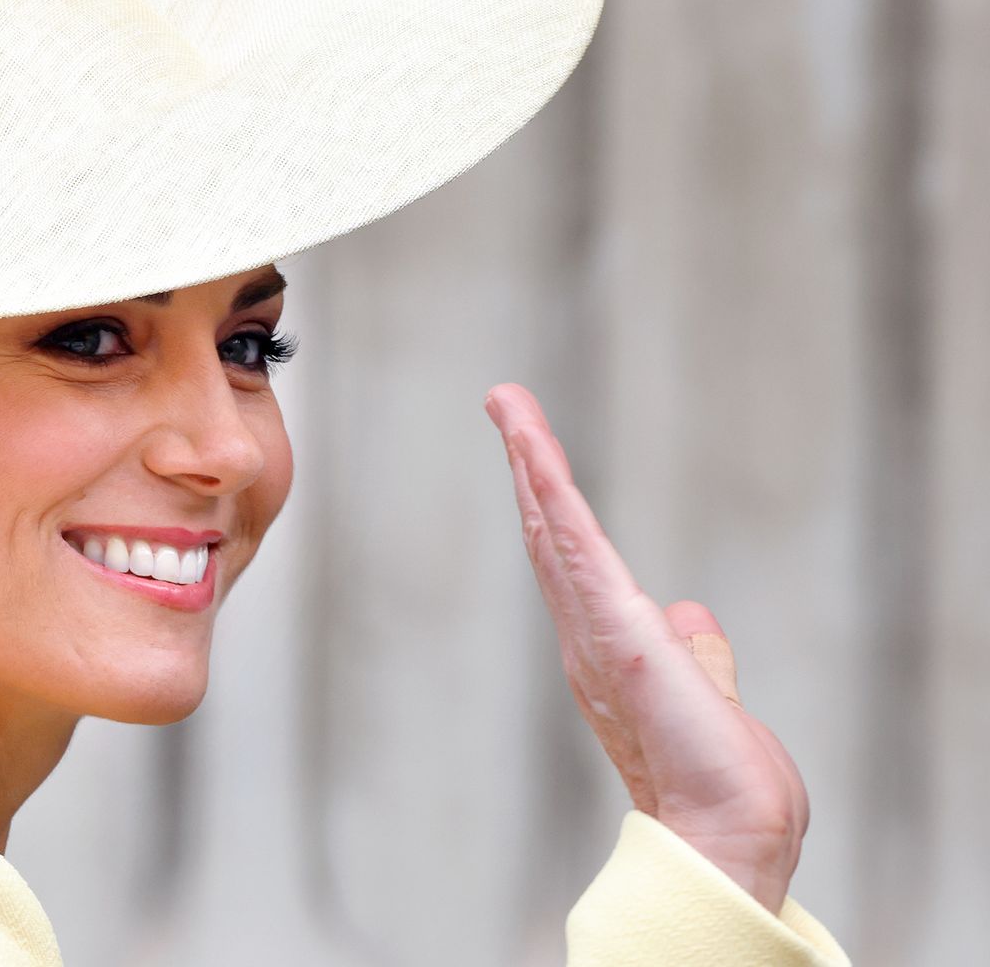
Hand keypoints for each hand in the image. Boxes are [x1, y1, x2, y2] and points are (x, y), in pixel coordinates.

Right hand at [483, 383, 808, 915]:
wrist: (729, 828)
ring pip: (554, 530)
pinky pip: (576, 546)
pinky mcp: (613, 627)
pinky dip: (552, 493)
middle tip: (505, 405)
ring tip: (509, 405)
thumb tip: (692, 615)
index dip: (548, 506)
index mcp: (607, 650)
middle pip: (549, 535)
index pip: (572, 562)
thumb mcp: (709, 694)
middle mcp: (586, 638)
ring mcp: (594, 631)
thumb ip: (697, 652)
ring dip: (531, 460)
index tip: (531, 454)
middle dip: (527, 465)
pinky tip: (533, 450)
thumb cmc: (722, 782)